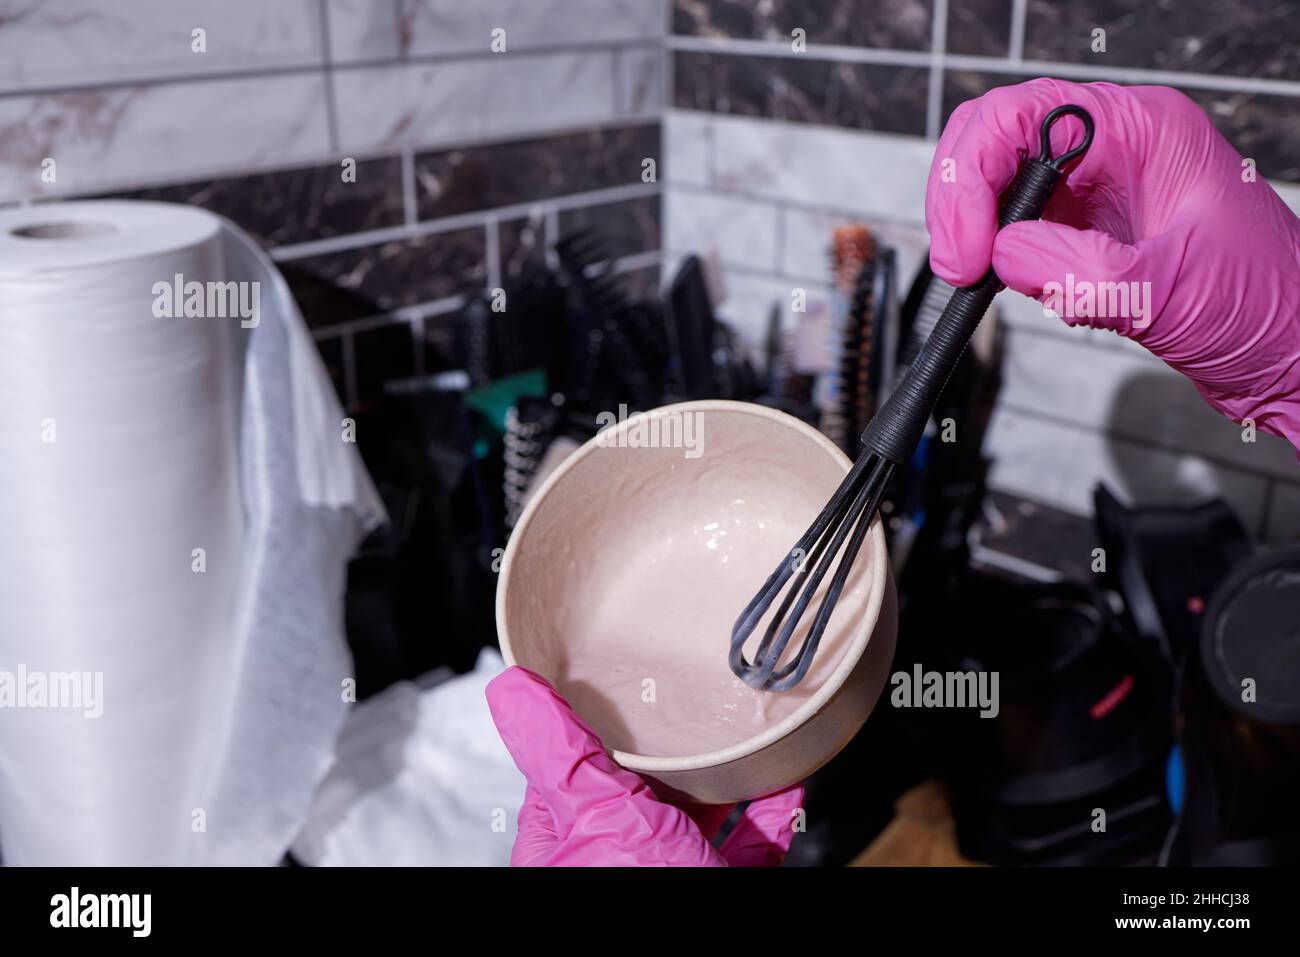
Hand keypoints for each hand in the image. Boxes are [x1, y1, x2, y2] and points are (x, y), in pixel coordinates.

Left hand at [486, 666, 803, 865]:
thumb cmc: (643, 904)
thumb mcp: (597, 815)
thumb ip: (560, 753)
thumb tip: (510, 691)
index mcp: (568, 853)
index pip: (566, 777)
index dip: (587, 732)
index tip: (607, 688)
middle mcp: (620, 868)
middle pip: (639, 794)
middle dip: (664, 754)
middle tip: (681, 703)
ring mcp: (678, 879)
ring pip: (700, 820)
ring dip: (723, 779)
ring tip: (735, 734)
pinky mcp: (729, 890)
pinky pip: (751, 845)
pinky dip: (770, 812)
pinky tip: (783, 777)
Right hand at [927, 78, 1299, 449]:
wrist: (1289, 354)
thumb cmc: (1263, 306)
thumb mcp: (1167, 290)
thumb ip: (1081, 271)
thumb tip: (1003, 254)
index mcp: (1141, 131)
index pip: (1021, 116)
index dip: (974, 176)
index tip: (969, 247)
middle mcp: (1113, 150)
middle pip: (996, 137)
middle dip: (961, 198)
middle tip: (959, 265)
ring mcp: (1097, 189)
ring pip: (998, 181)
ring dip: (974, 227)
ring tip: (976, 276)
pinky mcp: (1085, 231)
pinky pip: (1016, 227)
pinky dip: (996, 256)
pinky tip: (1008, 283)